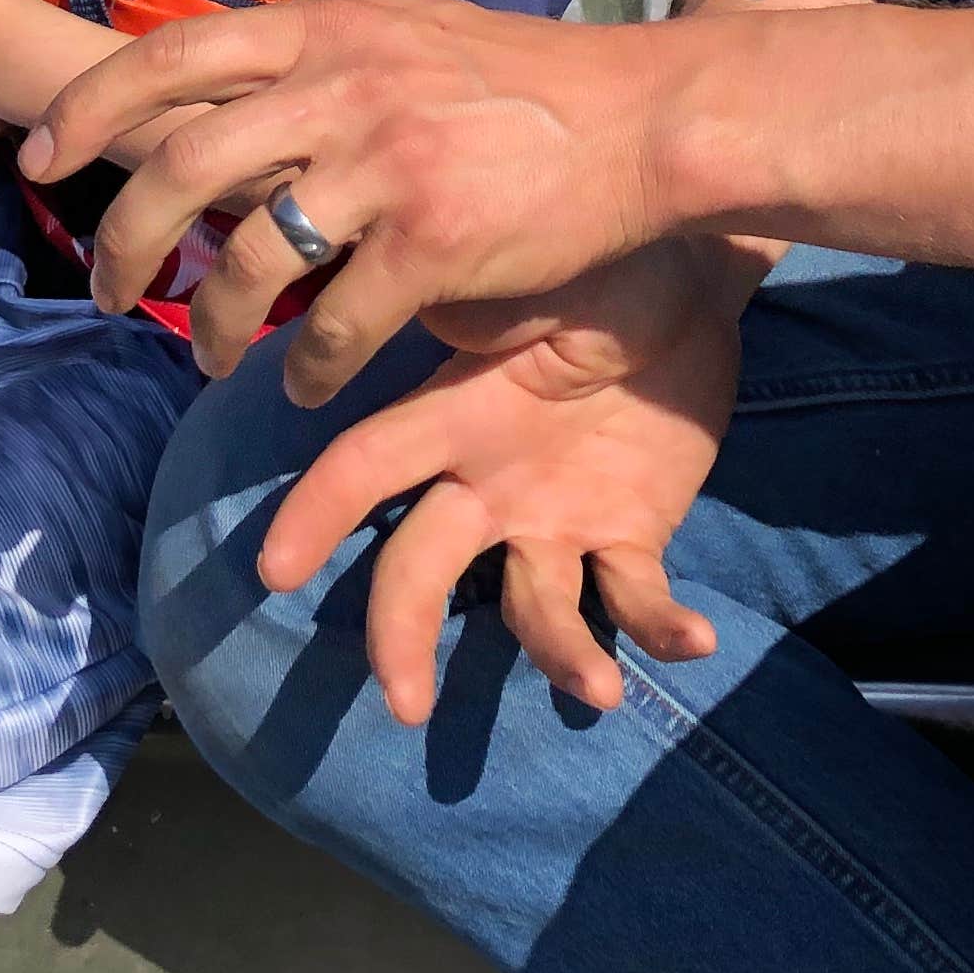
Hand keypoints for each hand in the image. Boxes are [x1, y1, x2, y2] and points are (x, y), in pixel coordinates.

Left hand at [22, 0, 679, 401]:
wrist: (645, 118)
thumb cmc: (527, 82)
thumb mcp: (405, 33)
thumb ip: (319, 61)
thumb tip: (220, 103)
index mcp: (327, 28)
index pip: (169, 54)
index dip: (88, 108)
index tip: (41, 159)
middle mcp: (342, 86)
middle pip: (180, 167)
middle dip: (122, 241)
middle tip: (104, 288)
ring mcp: (386, 164)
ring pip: (248, 261)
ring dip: (208, 324)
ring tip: (203, 357)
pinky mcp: (433, 243)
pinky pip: (334, 328)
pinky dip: (305, 372)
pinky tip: (304, 392)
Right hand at [262, 246, 744, 719]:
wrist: (686, 277)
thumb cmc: (596, 267)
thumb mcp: (530, 277)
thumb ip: (471, 305)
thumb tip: (400, 285)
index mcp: (453, 417)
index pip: (366, 467)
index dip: (316, 515)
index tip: (274, 572)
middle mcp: (489, 486)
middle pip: (422, 568)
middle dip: (403, 635)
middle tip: (404, 705)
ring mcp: (556, 520)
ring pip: (535, 607)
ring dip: (559, 654)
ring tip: (596, 689)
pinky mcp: (631, 537)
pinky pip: (638, 598)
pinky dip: (663, 628)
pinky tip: (698, 638)